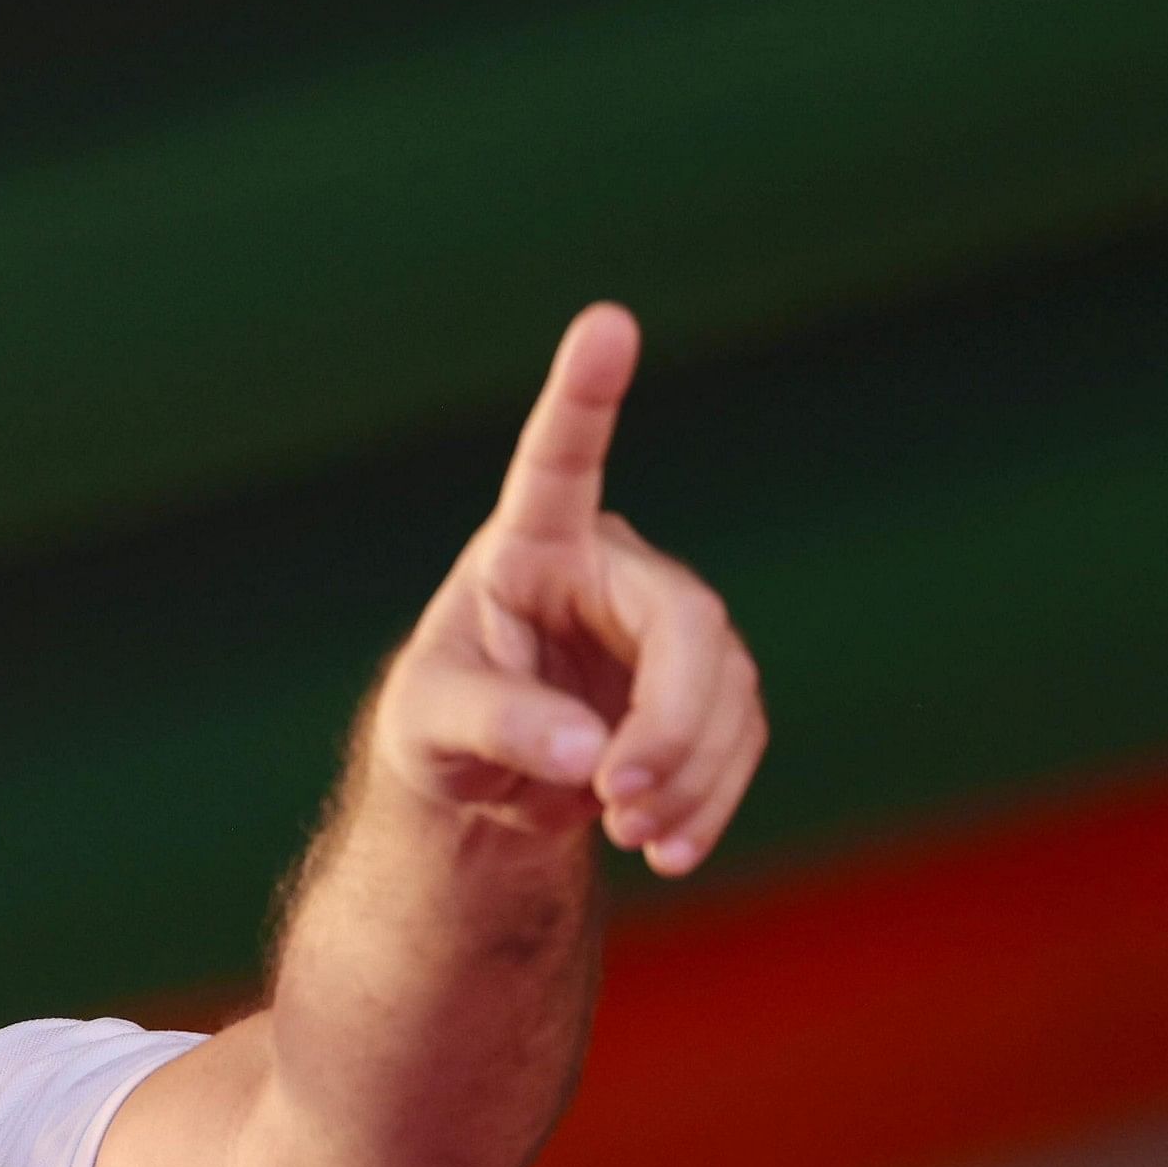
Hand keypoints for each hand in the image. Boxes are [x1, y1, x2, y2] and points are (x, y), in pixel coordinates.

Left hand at [371, 304, 766, 874]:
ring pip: (728, 689)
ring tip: (630, 834)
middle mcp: (608, 569)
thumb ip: (498, 726)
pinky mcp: (702, 690)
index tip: (606, 321)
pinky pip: (738, 738)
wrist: (477, 785)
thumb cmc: (434, 727)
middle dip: (672, 724)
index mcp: (528, 545)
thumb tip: (592, 754)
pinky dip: (708, 798)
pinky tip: (668, 845)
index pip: (558, 460)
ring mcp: (665, 628)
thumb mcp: (428, 726)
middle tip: (621, 802)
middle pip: (690, 624)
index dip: (585, 395)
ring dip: (691, 774)